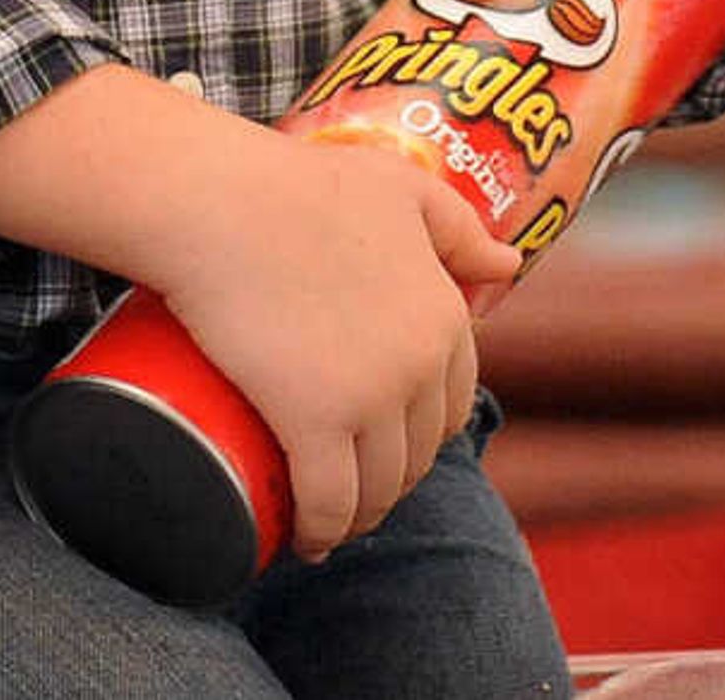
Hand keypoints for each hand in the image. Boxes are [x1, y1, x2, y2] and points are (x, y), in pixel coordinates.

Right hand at [152, 132, 515, 561]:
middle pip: (416, 453)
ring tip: (328, 518)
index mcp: (445, 315)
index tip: (388, 442)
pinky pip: (328, 501)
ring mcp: (370, 397)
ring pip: (376, 486)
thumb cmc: (296, 184)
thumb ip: (457, 223)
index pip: (451, 405)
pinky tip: (306, 541)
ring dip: (359, 515)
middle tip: (351, 482)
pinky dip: (321, 530)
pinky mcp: (313, 421)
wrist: (216, 200)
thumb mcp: (398, 187)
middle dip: (391, 478)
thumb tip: (509, 262)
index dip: (422, 433)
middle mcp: (420, 363)